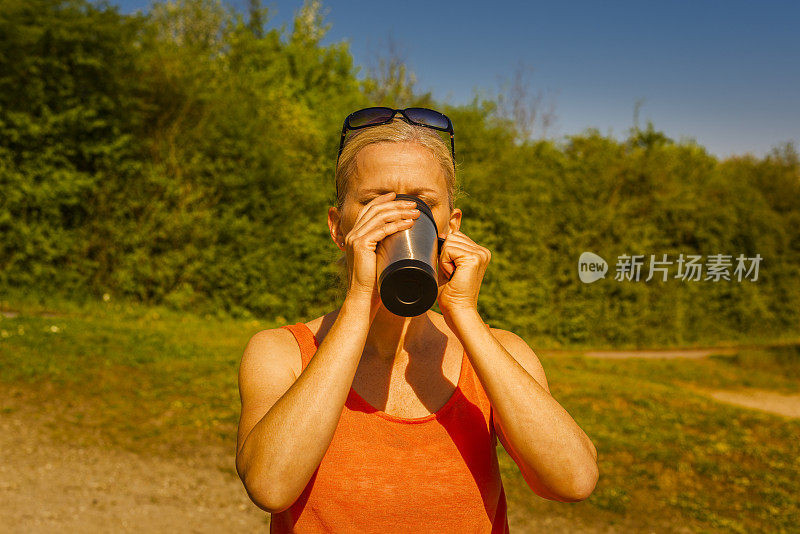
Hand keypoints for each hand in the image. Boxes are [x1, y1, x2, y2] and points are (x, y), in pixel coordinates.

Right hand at [343, 192, 421, 313]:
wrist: (363, 296)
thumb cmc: (374, 282)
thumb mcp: (378, 258)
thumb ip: (383, 245)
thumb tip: (400, 236)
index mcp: (355, 235)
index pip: (368, 210)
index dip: (383, 200)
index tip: (397, 196)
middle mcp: (353, 234)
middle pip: (375, 210)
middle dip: (396, 204)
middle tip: (414, 205)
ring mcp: (355, 238)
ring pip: (380, 217)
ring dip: (400, 212)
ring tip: (415, 213)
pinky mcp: (361, 245)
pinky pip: (382, 230)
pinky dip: (397, 224)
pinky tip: (409, 223)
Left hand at [437, 230, 490, 317]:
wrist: (457, 309)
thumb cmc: (450, 291)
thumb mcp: (448, 262)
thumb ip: (451, 242)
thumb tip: (456, 213)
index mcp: (479, 251)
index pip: (455, 236)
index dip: (446, 251)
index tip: (452, 270)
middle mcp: (482, 251)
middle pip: (451, 236)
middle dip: (444, 255)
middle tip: (451, 274)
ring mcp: (480, 253)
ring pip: (448, 241)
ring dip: (444, 259)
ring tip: (453, 275)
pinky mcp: (475, 258)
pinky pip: (448, 249)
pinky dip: (444, 262)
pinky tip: (453, 275)